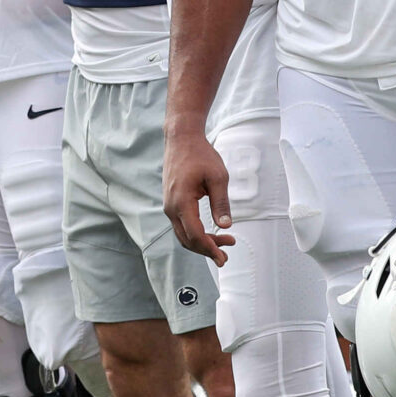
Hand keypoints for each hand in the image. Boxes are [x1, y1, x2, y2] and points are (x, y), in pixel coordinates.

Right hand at [162, 125, 235, 264]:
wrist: (181, 139)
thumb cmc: (200, 155)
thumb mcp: (218, 177)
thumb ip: (221, 203)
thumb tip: (226, 225)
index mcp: (182, 202)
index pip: (195, 235)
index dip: (209, 249)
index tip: (222, 257)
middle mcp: (171, 207)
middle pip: (187, 240)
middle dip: (206, 250)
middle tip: (226, 255)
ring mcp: (169, 205)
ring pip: (183, 234)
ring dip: (201, 242)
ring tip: (223, 243)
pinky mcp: (171, 202)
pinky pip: (182, 225)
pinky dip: (195, 233)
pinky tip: (210, 232)